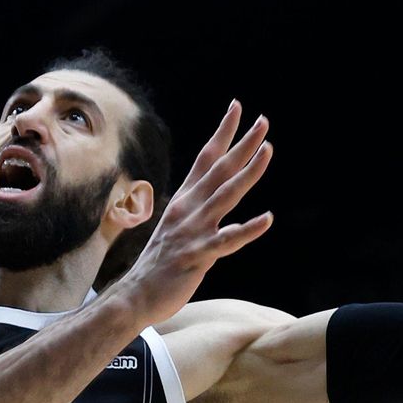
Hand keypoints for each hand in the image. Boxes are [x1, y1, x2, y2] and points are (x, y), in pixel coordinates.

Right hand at [119, 100, 273, 318]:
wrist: (134, 295)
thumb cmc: (160, 264)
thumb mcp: (178, 229)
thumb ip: (197, 213)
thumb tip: (216, 203)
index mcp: (185, 200)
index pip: (206, 158)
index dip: (223, 132)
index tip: (237, 107)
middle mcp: (188, 209)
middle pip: (220, 170)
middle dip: (243, 144)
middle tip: (263, 120)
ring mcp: (192, 231)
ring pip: (225, 196)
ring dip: (248, 172)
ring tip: (268, 151)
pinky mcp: (197, 255)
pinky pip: (227, 240)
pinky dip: (248, 229)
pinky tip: (268, 219)